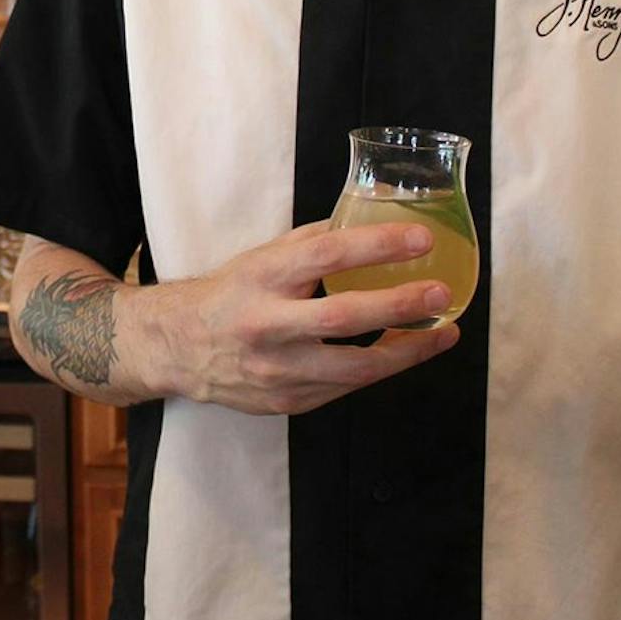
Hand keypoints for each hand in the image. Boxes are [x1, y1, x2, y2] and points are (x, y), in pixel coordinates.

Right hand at [139, 219, 461, 415]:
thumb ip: (315, 242)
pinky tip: (403, 353)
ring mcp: (276, 370)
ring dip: (406, 351)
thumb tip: (372, 218)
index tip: (421, 239)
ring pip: (353, 368)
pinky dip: (378, 370)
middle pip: (343, 318)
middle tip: (442, 293)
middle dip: (400, 306)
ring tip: (443, 333)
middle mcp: (267, 324)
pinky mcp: (285, 401)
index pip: (326, 255)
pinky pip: (343, 387)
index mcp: (263, 276)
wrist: (177, 347)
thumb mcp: (263, 257)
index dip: (377, 246)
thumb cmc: (231, 293)